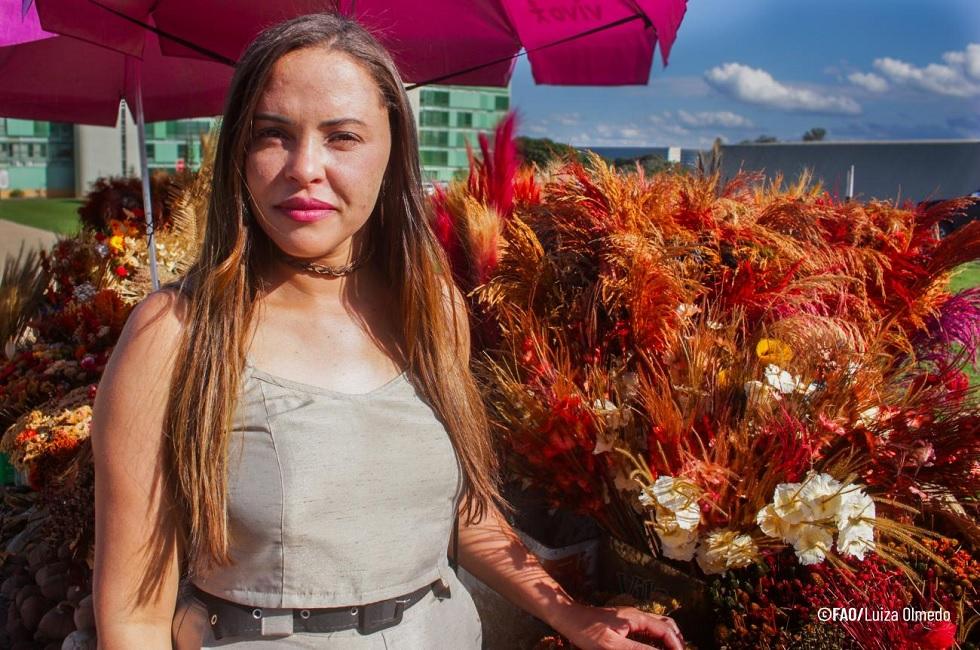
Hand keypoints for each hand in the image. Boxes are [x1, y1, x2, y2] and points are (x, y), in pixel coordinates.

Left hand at [549, 602, 684, 649]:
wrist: (567, 617)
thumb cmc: (586, 631)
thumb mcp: (611, 645)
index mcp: (636, 618)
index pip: (665, 630)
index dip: (676, 645)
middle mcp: (636, 615)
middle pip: (666, 624)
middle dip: (676, 640)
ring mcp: (630, 618)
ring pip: (657, 626)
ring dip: (667, 639)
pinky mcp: (623, 623)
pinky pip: (647, 629)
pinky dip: (656, 639)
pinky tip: (652, 648)